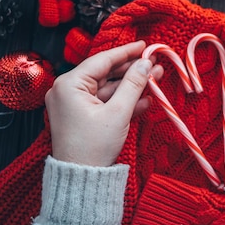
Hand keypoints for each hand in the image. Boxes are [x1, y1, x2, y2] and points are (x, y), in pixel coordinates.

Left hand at [45, 40, 162, 165]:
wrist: (81, 179)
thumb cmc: (93, 146)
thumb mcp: (118, 112)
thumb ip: (134, 84)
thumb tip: (146, 63)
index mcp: (69, 85)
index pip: (102, 60)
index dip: (126, 52)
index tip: (144, 45)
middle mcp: (68, 90)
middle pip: (106, 74)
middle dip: (132, 70)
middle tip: (155, 64)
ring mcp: (74, 104)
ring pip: (108, 89)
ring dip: (132, 86)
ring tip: (156, 79)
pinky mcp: (82, 116)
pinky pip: (105, 103)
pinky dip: (123, 101)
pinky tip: (146, 99)